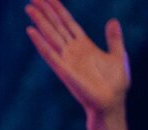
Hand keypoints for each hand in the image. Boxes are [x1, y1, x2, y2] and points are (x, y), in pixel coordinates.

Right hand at [25, 1, 129, 117]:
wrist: (112, 102)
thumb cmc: (115, 83)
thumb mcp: (118, 54)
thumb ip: (113, 38)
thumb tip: (112, 21)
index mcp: (84, 45)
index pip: (68, 23)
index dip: (59, 9)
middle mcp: (72, 51)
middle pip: (56, 25)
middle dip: (45, 11)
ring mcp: (66, 60)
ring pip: (50, 35)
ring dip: (39, 21)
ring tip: (29, 8)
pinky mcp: (64, 70)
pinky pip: (49, 53)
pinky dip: (40, 42)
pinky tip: (31, 31)